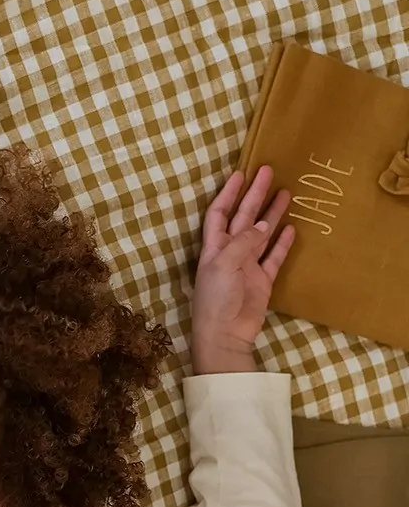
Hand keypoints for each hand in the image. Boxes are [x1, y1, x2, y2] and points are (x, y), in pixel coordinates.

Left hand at [190, 166, 294, 373]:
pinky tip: (292, 227)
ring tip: (287, 192)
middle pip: (243, 217)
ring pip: (262, 234)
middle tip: (269, 171)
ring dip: (272, 214)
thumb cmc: (217, 299)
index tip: (240, 173)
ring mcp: (247, 266)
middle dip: (255, 195)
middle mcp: (230, 252)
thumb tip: (263, 225)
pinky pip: (274, 257)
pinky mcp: (262, 280)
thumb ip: (243, 242)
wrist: (225, 334)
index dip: (228, 193)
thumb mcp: (224, 265)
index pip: (219, 213)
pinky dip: (282, 243)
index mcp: (214, 247)